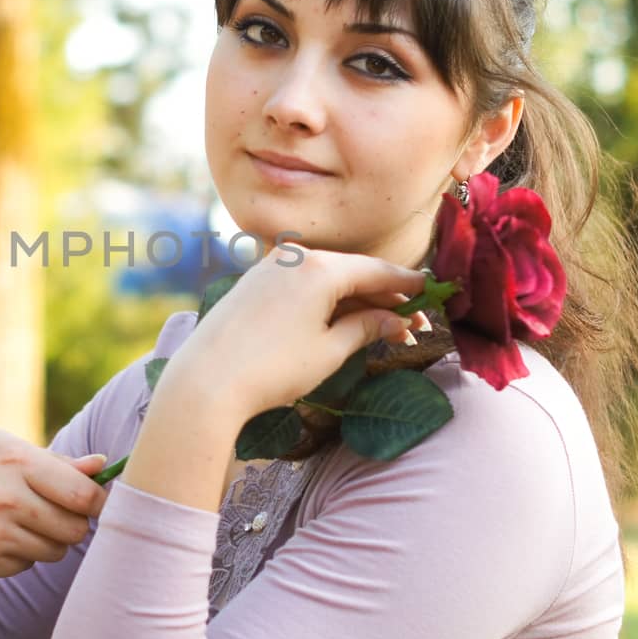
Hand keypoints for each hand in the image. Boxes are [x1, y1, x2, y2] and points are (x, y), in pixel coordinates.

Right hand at [0, 428, 109, 583]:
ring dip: (47, 540)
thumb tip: (103, 465)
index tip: (94, 502)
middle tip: (55, 512)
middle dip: (73, 523)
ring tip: (20, 520)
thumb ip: (54, 462)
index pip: (83, 495)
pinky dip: (19, 554)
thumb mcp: (0, 448)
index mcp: (15, 461)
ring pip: (54, 551)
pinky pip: (25, 566)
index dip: (98, 502)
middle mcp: (5, 499)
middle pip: (74, 529)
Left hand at [162, 247, 428, 422]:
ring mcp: (269, 267)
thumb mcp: (330, 351)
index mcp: (319, 268)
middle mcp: (294, 257)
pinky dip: (326, 300)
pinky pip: (301, 284)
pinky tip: (341, 320)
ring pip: (326, 279)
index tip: (432, 293)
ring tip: (383, 328)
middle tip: (413, 324)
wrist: (206, 381)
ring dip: (356, 301)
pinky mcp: (253, 282)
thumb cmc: (272, 368)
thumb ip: (367, 328)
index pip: (377, 271)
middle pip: (352, 272)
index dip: (408, 284)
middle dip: (385, 298)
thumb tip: (397, 320)